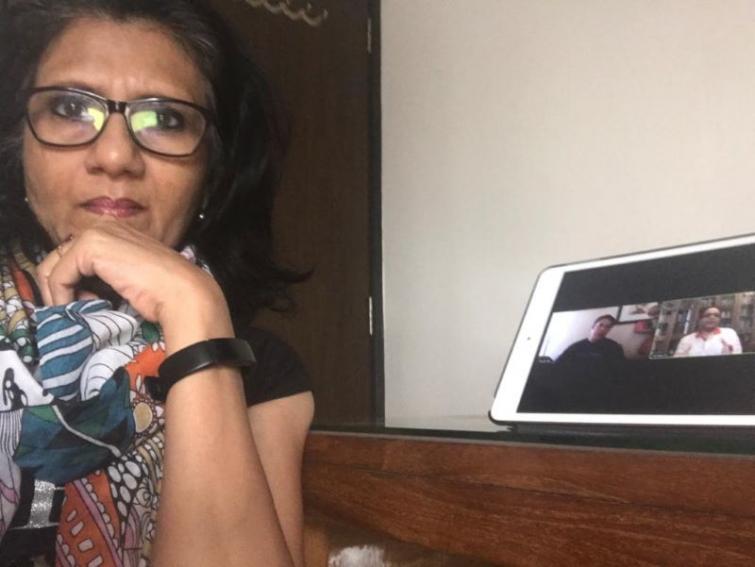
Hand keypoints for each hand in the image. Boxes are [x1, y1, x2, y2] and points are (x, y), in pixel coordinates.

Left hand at [36, 222, 232, 351]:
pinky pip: (58, 276)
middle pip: (57, 258)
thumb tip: (82, 292)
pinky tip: (78, 308)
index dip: (72, 283)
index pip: (75, 255)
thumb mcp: (131, 279)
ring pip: (52, 267)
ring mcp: (96, 234)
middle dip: (59, 288)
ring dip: (58, 294)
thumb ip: (109, 276)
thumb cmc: (166, 292)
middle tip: (75, 309)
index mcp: (117, 232)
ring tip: (78, 310)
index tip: (86, 304)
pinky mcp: (90, 247)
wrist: (183, 293)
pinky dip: (60, 297)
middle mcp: (104, 227)